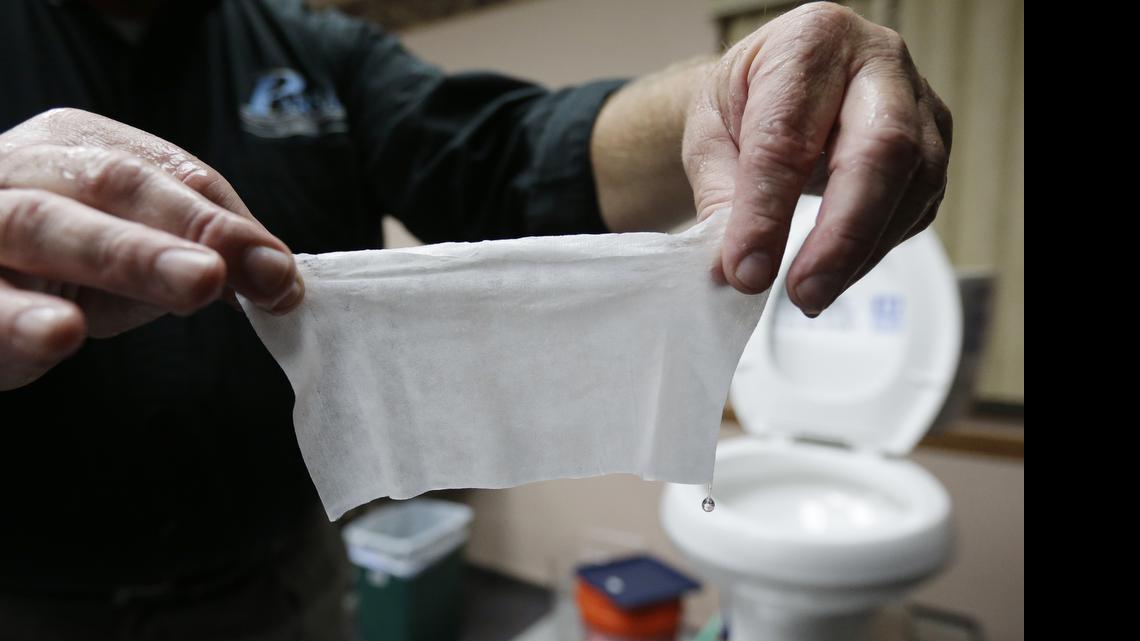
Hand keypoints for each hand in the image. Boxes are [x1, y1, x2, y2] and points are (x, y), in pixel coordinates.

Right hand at [0, 108, 303, 389]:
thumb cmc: (50, 265)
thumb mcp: (129, 252)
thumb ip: (198, 255)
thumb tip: (279, 279)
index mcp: (76, 146)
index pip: (167, 173)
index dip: (229, 222)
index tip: (281, 272)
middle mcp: (21, 169)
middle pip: (111, 184)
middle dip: (189, 226)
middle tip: (243, 269)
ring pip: (41, 225)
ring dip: (126, 254)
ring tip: (197, 281)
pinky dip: (21, 320)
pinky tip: (60, 332)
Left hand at [683, 2, 951, 314]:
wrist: (779, 86)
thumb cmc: (746, 102)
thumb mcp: (710, 136)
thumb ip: (721, 197)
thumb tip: (735, 270)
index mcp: (810, 42)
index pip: (790, 135)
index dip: (768, 210)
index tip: (746, 270)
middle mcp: (878, 63)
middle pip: (882, 150)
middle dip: (842, 235)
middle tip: (804, 293)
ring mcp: (919, 105)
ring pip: (913, 185)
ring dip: (861, 252)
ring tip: (812, 294)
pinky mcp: (933, 149)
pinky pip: (916, 208)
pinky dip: (874, 250)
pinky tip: (837, 271)